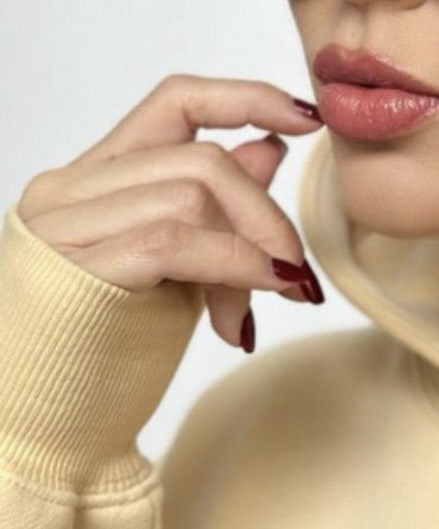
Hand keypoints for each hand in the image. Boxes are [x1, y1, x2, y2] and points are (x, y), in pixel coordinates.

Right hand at [16, 75, 326, 350]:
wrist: (41, 431)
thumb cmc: (105, 353)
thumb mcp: (179, 267)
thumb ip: (214, 208)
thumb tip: (269, 145)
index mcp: (92, 177)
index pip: (176, 100)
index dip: (247, 98)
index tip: (307, 117)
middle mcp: (67, 189)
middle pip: (202, 158)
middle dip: (266, 214)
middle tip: (296, 270)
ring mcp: (64, 225)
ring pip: (194, 194)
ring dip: (253, 248)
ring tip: (271, 298)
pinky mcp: (76, 267)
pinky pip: (175, 240)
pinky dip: (234, 264)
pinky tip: (259, 297)